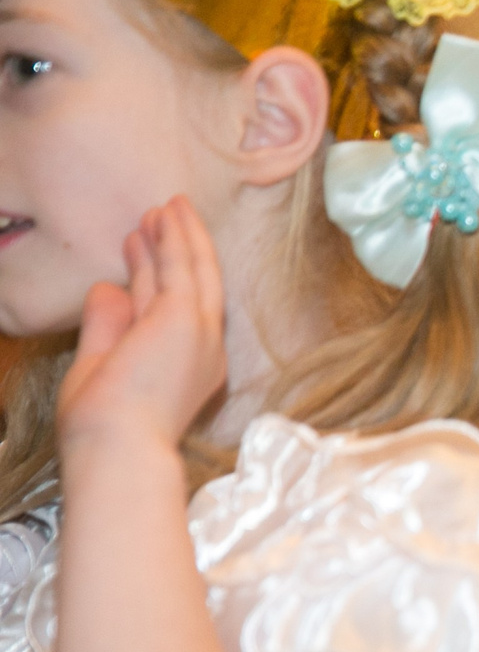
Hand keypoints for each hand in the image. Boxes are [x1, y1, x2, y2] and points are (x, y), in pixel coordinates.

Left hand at [57, 199, 227, 460]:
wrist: (119, 445)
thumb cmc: (106, 424)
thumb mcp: (100, 366)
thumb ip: (106, 326)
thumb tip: (108, 286)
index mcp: (189, 366)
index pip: (173, 311)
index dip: (158, 275)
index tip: (144, 249)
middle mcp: (205, 348)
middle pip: (195, 285)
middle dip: (181, 247)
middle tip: (165, 214)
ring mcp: (200, 332)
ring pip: (193, 270)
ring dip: (179, 235)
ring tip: (166, 206)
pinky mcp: (187, 318)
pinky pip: (181, 268)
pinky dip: (174, 239)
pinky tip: (165, 216)